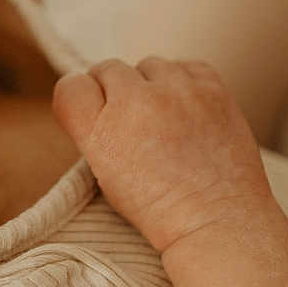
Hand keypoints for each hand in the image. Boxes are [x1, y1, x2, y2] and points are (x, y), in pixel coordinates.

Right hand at [53, 57, 272, 251]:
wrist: (216, 221)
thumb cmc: (158, 206)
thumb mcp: (103, 172)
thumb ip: (93, 128)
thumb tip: (100, 95)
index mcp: (100, 130)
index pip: (71, 85)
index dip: (81, 98)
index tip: (93, 112)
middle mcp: (136, 102)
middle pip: (107, 69)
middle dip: (114, 92)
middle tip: (130, 121)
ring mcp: (177, 92)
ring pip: (147, 66)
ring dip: (149, 84)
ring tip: (162, 117)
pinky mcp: (212, 90)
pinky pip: (186, 65)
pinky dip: (183, 82)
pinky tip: (186, 107)